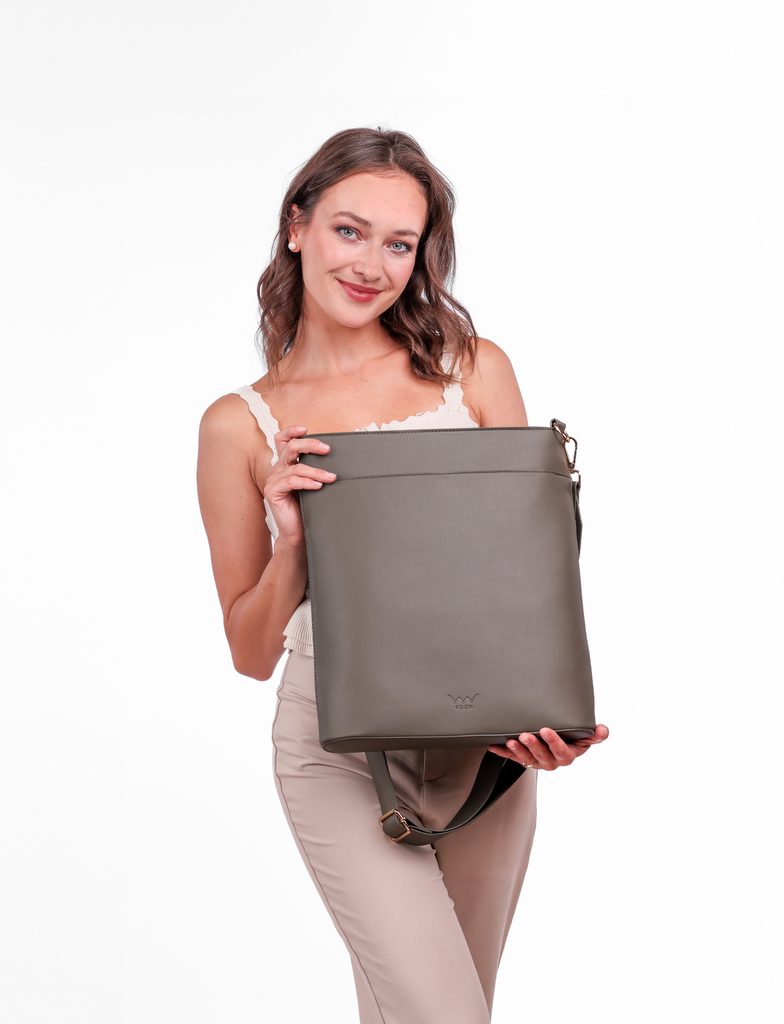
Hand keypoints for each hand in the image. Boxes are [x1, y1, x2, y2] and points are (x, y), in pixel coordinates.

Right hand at [262, 426, 337, 544]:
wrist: (297, 532)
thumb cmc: (307, 508)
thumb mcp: (312, 484)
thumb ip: (316, 469)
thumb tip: (336, 457)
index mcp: (285, 464)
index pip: (282, 440)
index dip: (291, 431)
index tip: (306, 429)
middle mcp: (277, 469)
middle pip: (291, 447)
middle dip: (310, 445)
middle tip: (327, 449)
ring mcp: (273, 480)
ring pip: (296, 467)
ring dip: (316, 471)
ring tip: (331, 477)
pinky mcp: (272, 492)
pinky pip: (292, 481)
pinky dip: (307, 482)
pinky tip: (318, 486)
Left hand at [487, 724, 608, 770]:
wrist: (559, 744)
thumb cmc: (573, 739)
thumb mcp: (585, 737)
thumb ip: (595, 735)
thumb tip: (603, 730)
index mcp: (567, 755)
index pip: (561, 751)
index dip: (553, 742)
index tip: (546, 730)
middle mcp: (552, 761)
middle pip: (542, 756)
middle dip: (533, 746)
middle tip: (525, 735)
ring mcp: (537, 762)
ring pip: (527, 759)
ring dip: (518, 750)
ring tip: (512, 741)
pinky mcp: (524, 760)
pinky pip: (512, 758)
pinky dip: (503, 753)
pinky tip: (494, 746)